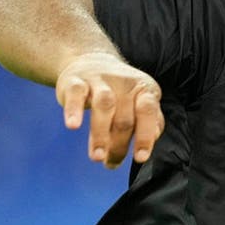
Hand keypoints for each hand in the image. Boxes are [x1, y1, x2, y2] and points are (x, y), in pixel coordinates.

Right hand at [54, 52, 164, 168]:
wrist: (91, 60)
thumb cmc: (121, 92)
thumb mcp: (140, 103)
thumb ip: (151, 121)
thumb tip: (152, 139)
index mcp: (144, 90)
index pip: (148, 112)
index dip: (145, 136)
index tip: (140, 158)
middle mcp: (125, 83)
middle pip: (124, 118)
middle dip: (118, 146)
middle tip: (110, 163)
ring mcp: (100, 80)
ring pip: (104, 105)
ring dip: (100, 134)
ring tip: (97, 157)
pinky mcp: (76, 80)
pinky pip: (76, 94)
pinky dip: (74, 110)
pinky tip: (73, 126)